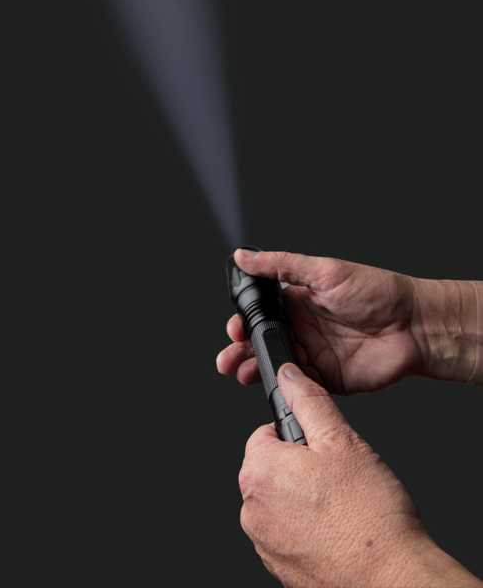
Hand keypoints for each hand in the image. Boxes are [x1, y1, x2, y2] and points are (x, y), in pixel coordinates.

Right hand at [218, 248, 420, 393]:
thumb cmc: (376, 292)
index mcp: (299, 299)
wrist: (413, 326)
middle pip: (262, 340)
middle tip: (228, 356)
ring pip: (274, 363)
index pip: (261, 311)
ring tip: (239, 371)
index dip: (244, 320)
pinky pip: (296, 384)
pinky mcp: (326, 377)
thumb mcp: (324, 271)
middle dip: (240, 348)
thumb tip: (244, 256)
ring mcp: (313, 353)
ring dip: (252, 367)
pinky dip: (280, 386)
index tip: (234, 326)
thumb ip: (281, 266)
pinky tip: (268, 383)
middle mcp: (303, 326)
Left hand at [239, 364, 480, 587]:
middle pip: (271, 468)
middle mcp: (252, 509)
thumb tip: (289, 376)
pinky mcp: (279, 566)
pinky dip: (308, 528)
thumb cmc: (369, 515)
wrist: (390, 578)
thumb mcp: (341, 440)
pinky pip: (287, 532)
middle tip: (339, 477)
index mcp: (259, 472)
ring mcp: (264, 542)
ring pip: (281, 501)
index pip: (264, 434)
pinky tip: (338, 530)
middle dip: (301, 467)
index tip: (322, 448)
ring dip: (304, 498)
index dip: (298, 436)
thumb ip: (309, 401)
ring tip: (342, 506)